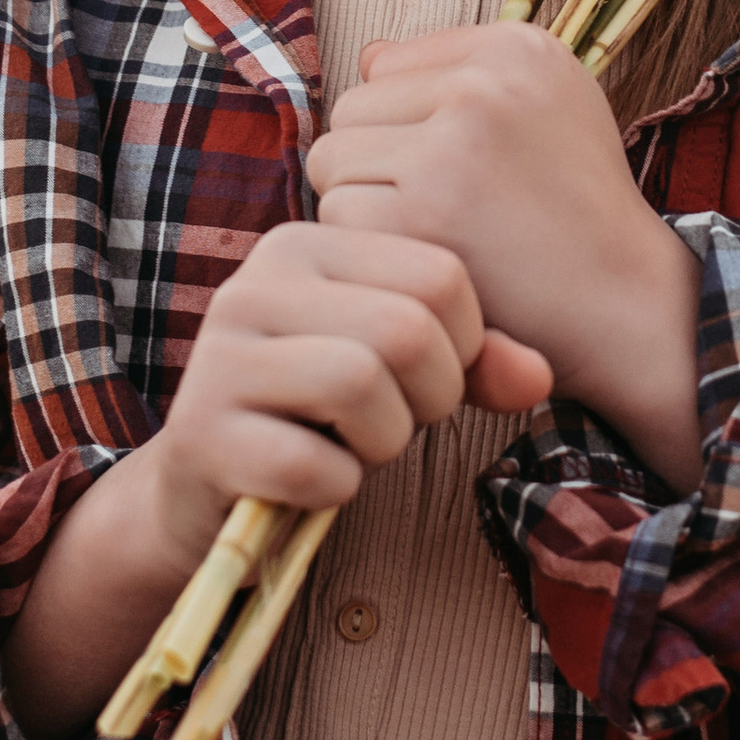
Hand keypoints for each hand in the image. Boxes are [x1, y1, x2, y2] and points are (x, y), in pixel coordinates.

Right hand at [145, 215, 552, 562]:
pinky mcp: (201, 434)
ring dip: (380, 443)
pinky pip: (312, 464)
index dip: (463, 348)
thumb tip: (538, 378)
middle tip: (390, 422)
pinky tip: (309, 483)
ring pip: (360, 384)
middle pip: (407, 330)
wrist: (207, 495)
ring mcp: (218, 357)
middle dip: (427, 400)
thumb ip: (475, 361)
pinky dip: (334, 489)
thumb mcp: (402, 375)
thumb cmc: (319, 418)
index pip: (442, 276)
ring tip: (349, 446)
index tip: (421, 380)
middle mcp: (255, 283)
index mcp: (306, 244)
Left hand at [306, 23, 703, 489]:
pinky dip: (369, 250)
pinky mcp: (425, 209)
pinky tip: (425, 263)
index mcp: (516, 46)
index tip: (460, 170)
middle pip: (351, 110)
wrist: (628, 303)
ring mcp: (453, 143)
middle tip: (441, 211)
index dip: (405, 128)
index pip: (385, 66)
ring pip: (332, 160)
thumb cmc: (576, 211)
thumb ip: (459, 74)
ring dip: (364, 207)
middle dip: (375, 165)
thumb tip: (368, 56)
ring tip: (434, 235)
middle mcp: (485, 83)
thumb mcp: (548, 108)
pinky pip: (337, 214)